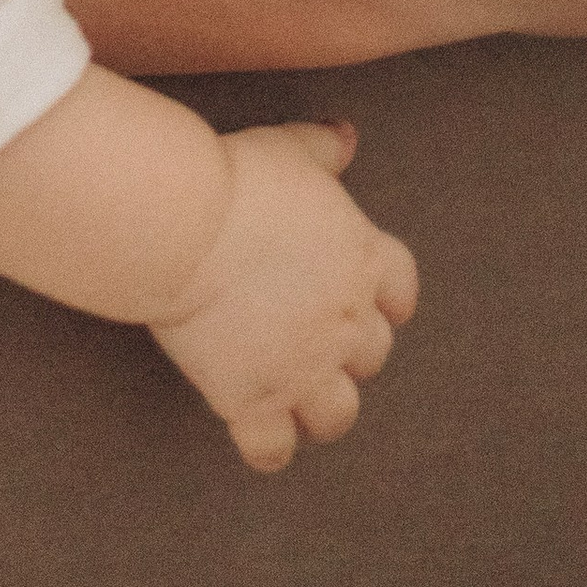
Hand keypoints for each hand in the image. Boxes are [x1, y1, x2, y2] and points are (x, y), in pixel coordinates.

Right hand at [147, 123, 417, 474]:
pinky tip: (251, 433)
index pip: (401, 293)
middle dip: (347, 354)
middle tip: (309, 341)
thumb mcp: (289, 149)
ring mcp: (304, 368)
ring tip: (293, 398)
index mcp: (363, 261)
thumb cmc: (237, 180)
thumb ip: (322, 149)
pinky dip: (266, 449)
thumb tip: (347, 136)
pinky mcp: (255, 400)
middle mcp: (346, 323)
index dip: (385, 302)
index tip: (364, 302)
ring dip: (320, 409)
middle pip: (371, 358)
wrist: (185, 226)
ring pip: (337, 415)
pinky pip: (274, 450)